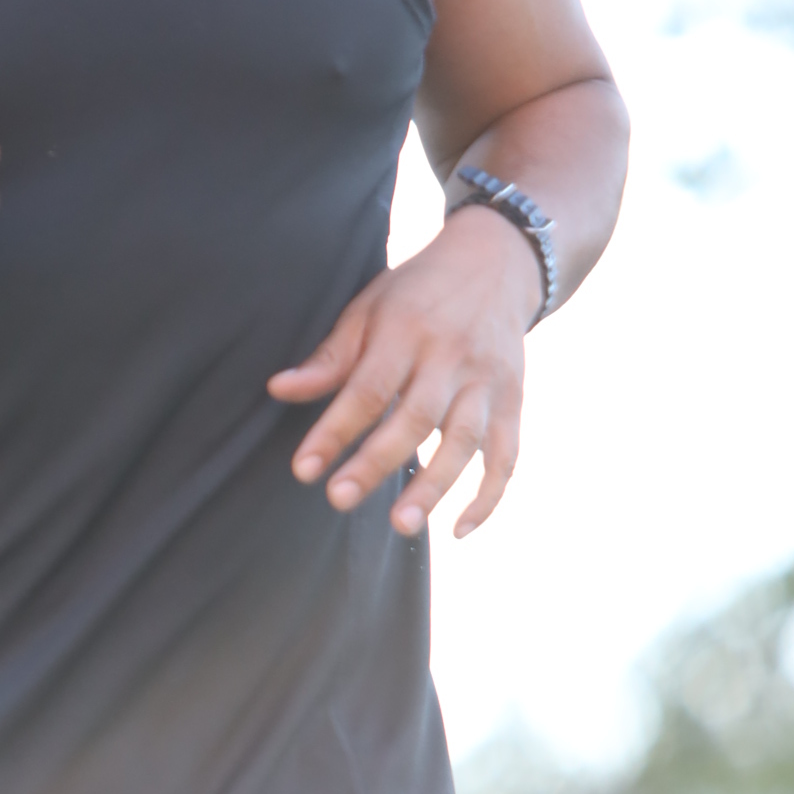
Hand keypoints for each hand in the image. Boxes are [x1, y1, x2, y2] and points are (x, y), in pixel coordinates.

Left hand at [269, 204, 541, 537]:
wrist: (497, 262)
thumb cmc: (418, 292)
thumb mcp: (369, 308)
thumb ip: (331, 356)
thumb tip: (278, 390)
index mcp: (408, 329)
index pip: (368, 387)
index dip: (336, 430)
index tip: (304, 469)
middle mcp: (452, 356)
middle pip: (416, 417)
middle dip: (377, 462)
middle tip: (340, 499)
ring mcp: (488, 382)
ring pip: (464, 441)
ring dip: (434, 486)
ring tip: (401, 526)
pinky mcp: (514, 402)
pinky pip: (506, 456)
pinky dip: (488, 496)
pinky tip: (458, 530)